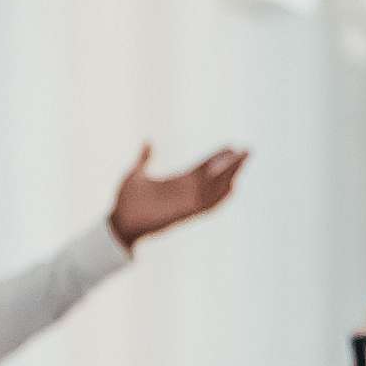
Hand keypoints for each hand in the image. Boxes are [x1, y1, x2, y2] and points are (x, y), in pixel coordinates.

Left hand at [107, 144, 248, 249]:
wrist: (117, 223)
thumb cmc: (125, 201)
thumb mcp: (135, 174)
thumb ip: (144, 158)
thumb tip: (148, 141)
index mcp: (177, 182)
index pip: (203, 168)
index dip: (217, 157)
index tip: (230, 145)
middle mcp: (185, 192)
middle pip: (214, 177)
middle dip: (231, 164)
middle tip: (247, 150)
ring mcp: (185, 203)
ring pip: (214, 189)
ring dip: (229, 176)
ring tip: (242, 161)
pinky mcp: (183, 214)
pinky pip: (207, 206)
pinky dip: (220, 197)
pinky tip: (232, 186)